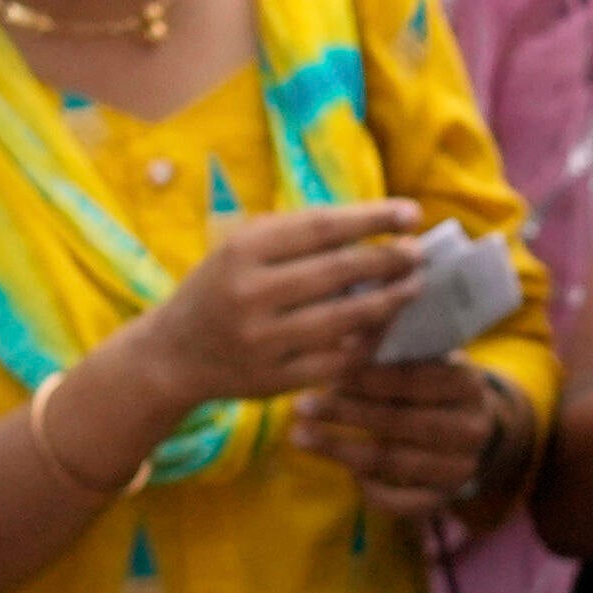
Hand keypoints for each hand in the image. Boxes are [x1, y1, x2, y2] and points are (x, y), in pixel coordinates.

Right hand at [112, 196, 434, 418]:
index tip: (411, 213)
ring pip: (343, 319)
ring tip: (413, 288)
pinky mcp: (272, 380)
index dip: (372, 218)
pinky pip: (334, 362)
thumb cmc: (221, 288)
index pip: (320, 227)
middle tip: (420, 254)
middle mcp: (250, 294)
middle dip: (388, 260)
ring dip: (388, 302)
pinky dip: (365, 345)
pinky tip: (385, 329)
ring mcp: (261, 341)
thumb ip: (296, 236)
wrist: (173, 354)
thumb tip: (373, 224)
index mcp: (242, 250)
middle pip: (338, 272)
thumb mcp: (242, 249)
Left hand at [292, 355, 518, 534]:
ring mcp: (460, 468)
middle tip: (302, 405)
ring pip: (394, 462)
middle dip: (345, 413)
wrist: (468, 431)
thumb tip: (339, 332)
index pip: (412, 381)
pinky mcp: (444, 498)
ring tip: (300, 437)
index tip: (326, 373)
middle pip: (399, 422)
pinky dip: (371, 490)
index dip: (366, 378)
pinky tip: (345, 474)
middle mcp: (470, 429)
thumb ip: (386, 345)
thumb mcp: (419, 359)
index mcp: (467, 385)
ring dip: (341, 451)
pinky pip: (402, 503)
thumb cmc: (430, 385)